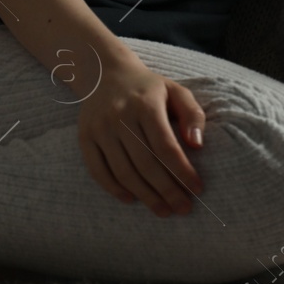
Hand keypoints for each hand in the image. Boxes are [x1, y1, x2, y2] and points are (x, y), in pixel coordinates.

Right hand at [77, 55, 205, 216]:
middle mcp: (119, 116)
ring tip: (163, 210)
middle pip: (146, 164)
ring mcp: (99, 128)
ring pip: (123, 171)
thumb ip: (192, 114)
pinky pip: (98, 170)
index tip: (198, 189)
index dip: (182, 171)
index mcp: (145, 104)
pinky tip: (132, 199)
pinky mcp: (84, 137)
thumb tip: (198, 145)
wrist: (105, 73)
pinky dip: (114, 189)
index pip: (166, 146)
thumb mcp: (176, 91)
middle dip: (167, 191)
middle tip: (183, 208)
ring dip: (145, 196)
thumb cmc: (148, 87)